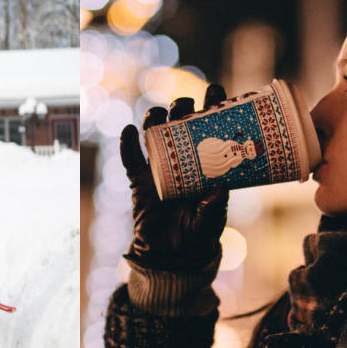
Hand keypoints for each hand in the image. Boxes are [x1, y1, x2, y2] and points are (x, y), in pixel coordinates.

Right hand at [121, 83, 228, 265]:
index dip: (211, 107)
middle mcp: (181, 160)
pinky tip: (129, 132)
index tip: (215, 91)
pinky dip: (127, 145)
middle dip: (181, 108)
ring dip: (155, 119)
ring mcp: (159, 169)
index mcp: (205, 163)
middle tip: (186, 104)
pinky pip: (130, 160)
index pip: (209, 129)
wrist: (173, 257)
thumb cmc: (198, 234)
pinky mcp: (139, 182)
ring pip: (154, 135)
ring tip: (158, 113)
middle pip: (179, 124)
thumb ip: (214, 205)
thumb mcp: (212, 219)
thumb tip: (219, 187)